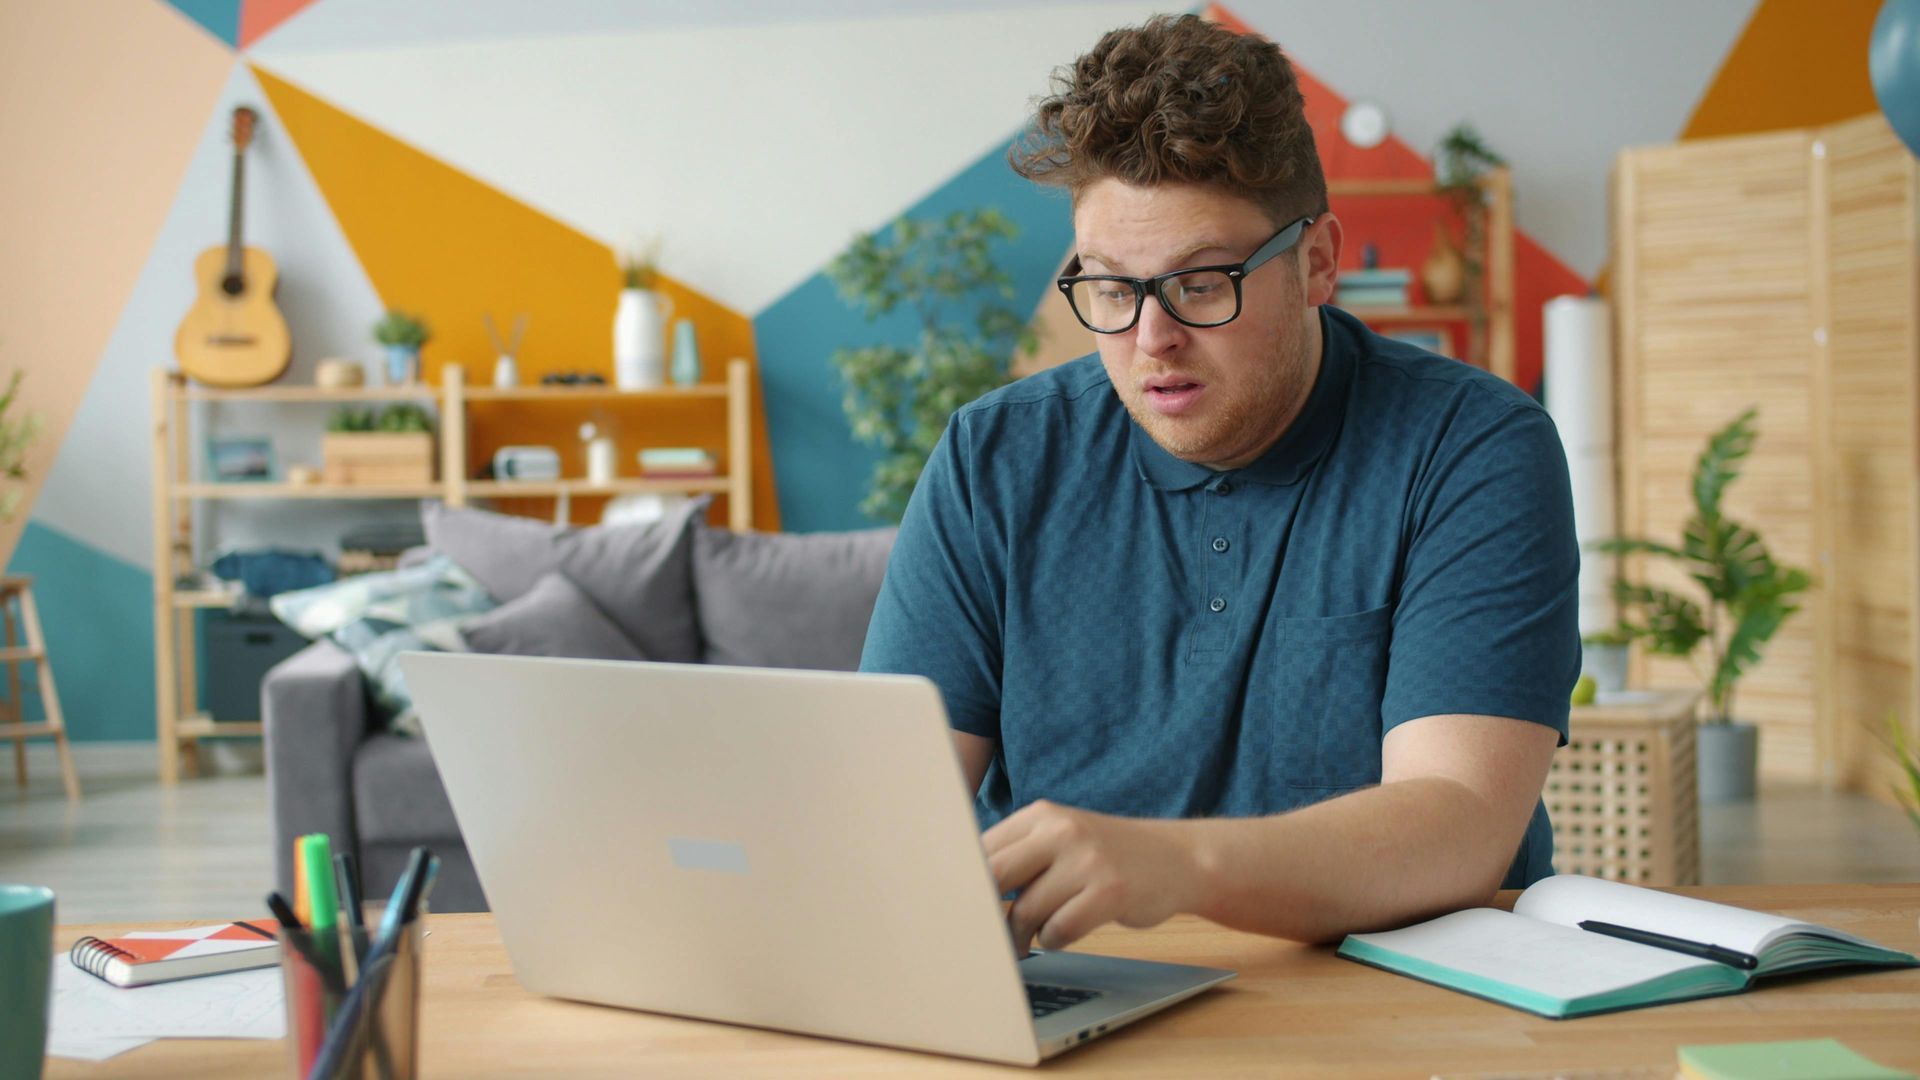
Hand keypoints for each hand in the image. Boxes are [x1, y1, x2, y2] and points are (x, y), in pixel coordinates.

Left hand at [984, 800, 1205, 955]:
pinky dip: (1054, 940)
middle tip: (982, 932)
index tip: (956, 907)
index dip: (964, 883)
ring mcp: (1088, 860)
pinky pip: (1060, 929)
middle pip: (995, 875)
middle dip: (984, 911)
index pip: (982, 848)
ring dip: (1023, 934)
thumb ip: (1018, 855)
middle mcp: (1062, 830)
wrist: (1176, 859)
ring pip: (1027, 910)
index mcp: (1041, 814)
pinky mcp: (1110, 891)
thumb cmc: (1106, 855)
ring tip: (1031, 936)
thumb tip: (962, 889)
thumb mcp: (1061, 838)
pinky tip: (1062, 933)